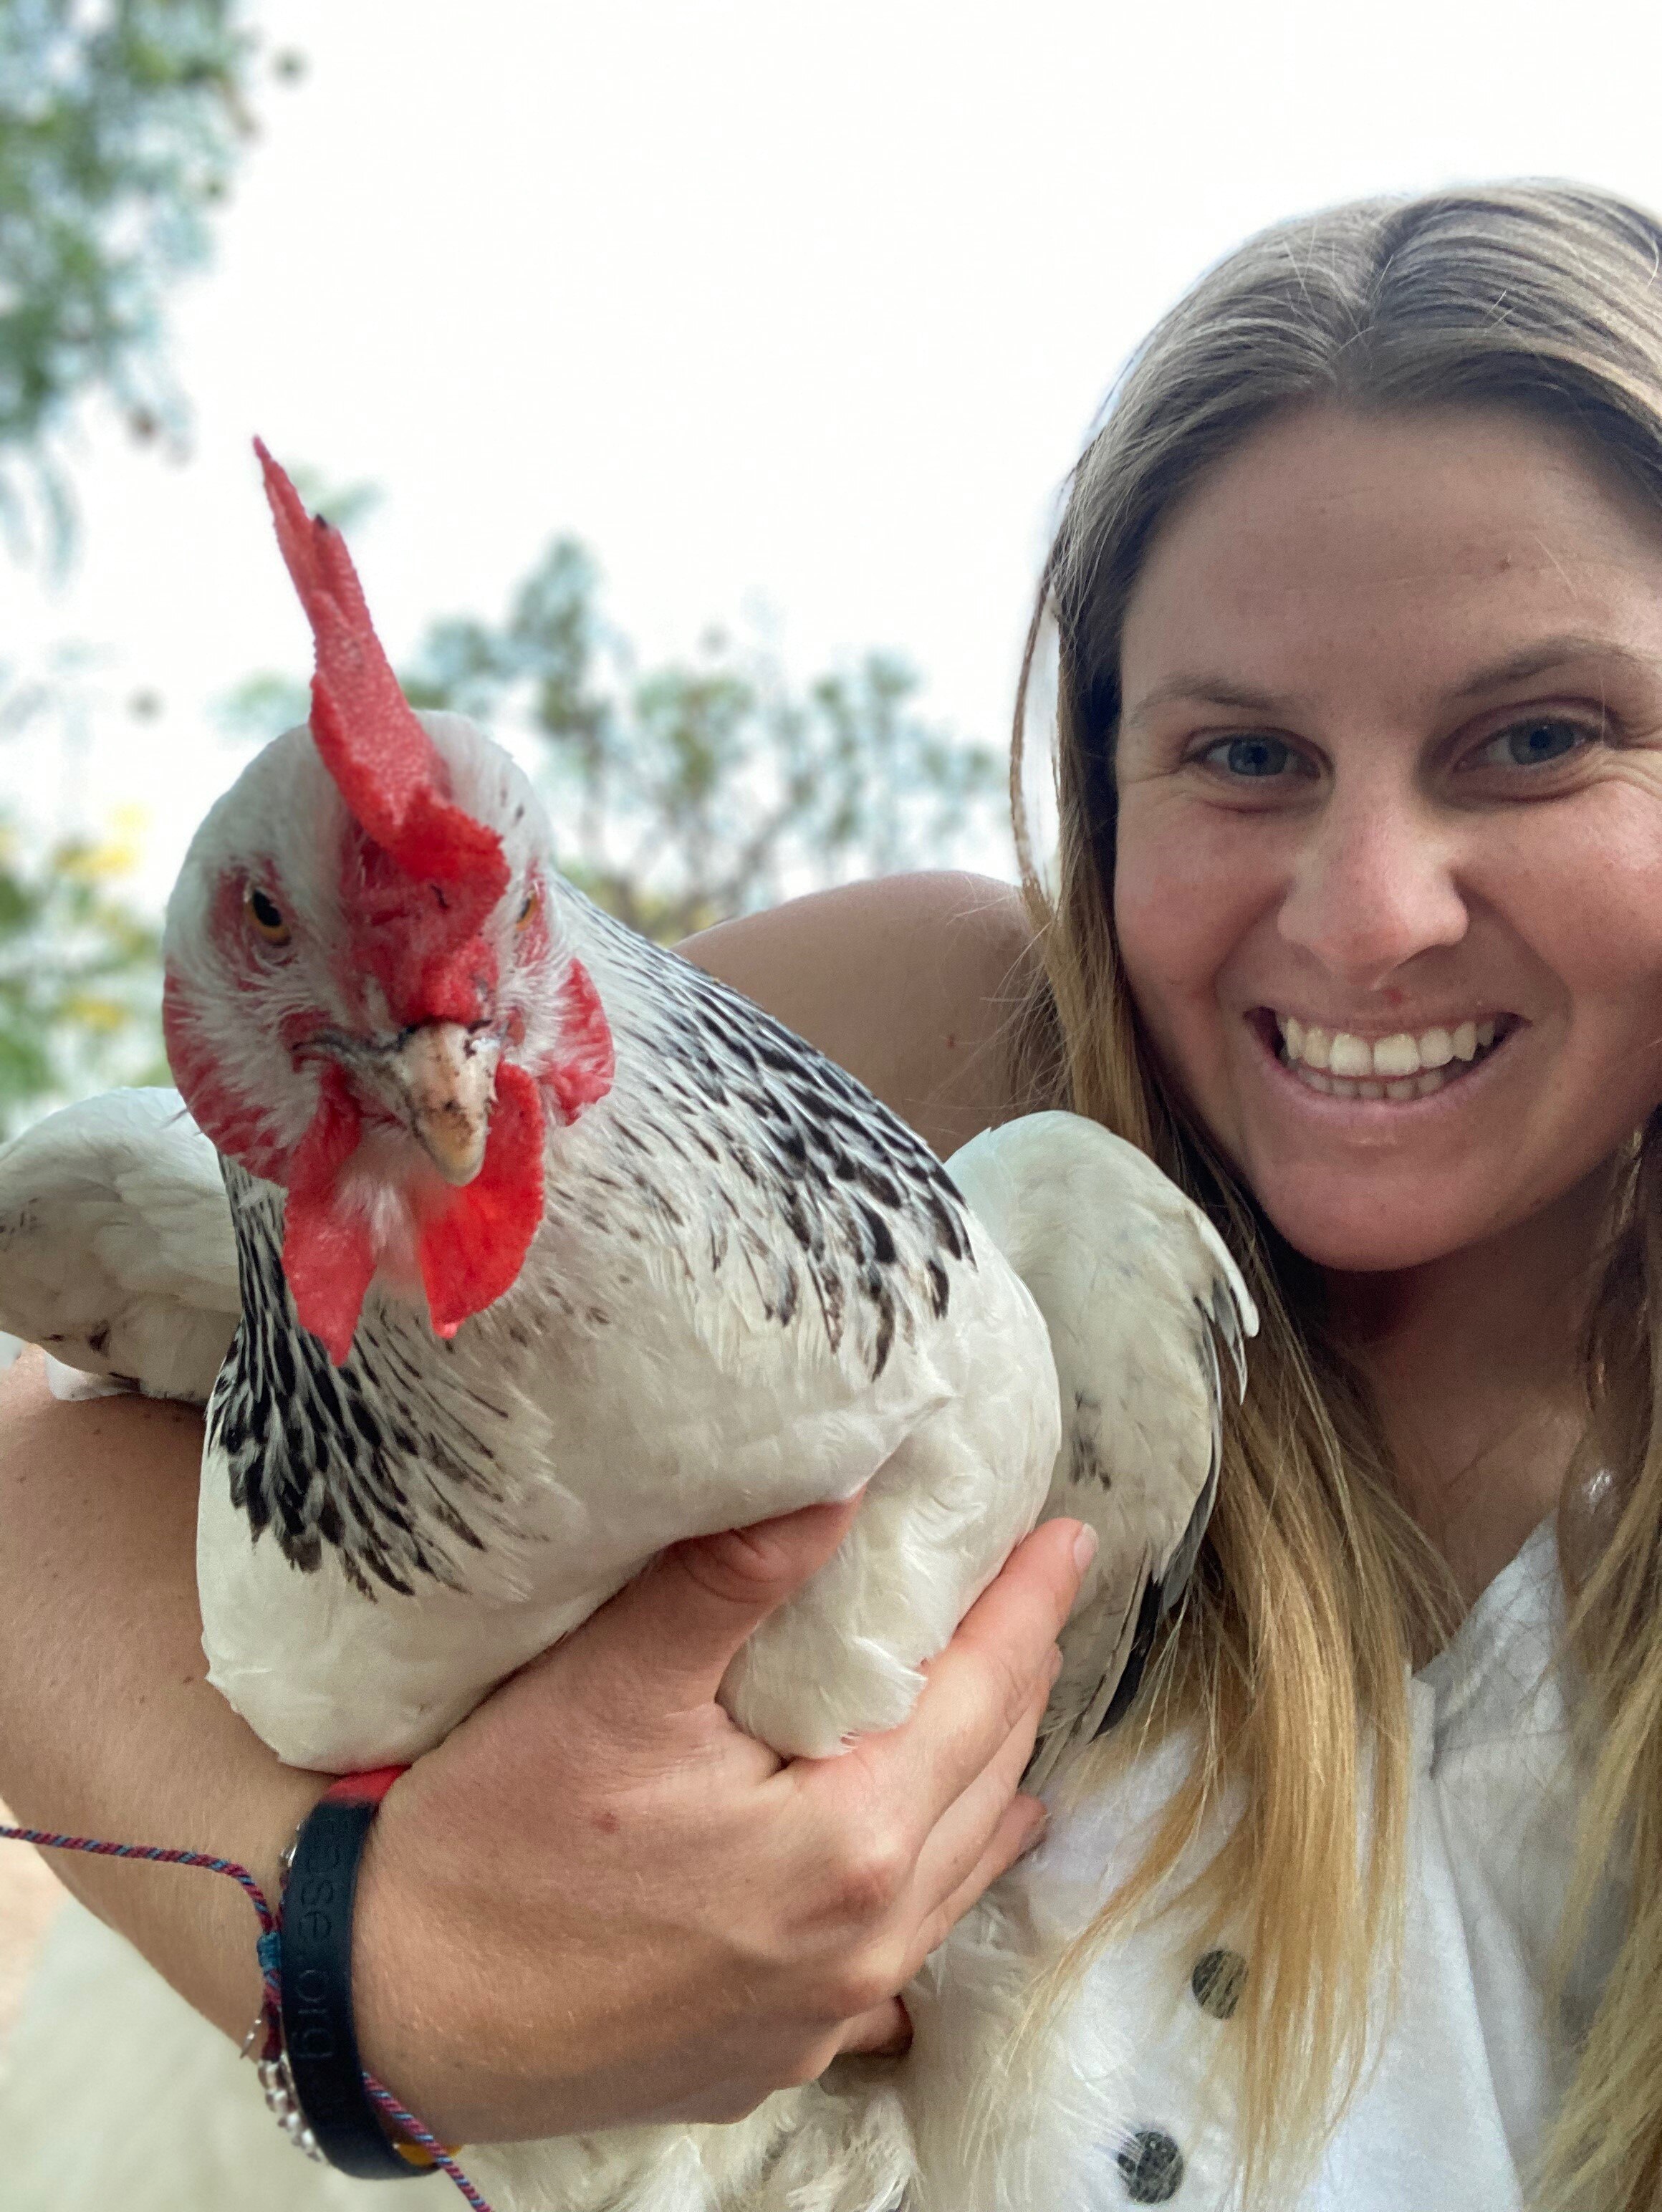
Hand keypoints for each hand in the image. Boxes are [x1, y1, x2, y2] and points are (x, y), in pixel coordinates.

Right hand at [352, 1497, 1091, 2142]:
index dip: (1033, 1606)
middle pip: (988, 1784)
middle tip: (1040, 1598)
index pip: (984, 1695)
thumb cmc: (493, 1846)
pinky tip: (927, 1856)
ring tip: (1007, 1707)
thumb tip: (841, 1482)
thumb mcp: (609, 1689)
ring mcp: (825, 2019)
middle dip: (1023, 1681)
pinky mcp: (778, 2055)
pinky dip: (934, 1880)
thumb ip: (731, 1583)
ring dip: (989, 1782)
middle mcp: (864, 1949)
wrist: (394, 2011)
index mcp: (848, 1848)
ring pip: (957, 1879)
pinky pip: (902, 1958)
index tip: (1074, 1539)